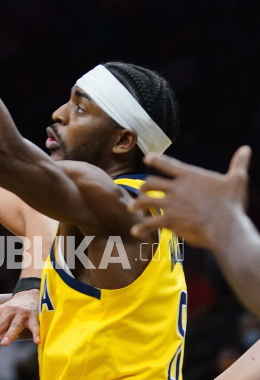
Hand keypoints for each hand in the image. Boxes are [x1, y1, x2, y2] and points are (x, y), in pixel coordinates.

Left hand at [0, 289, 39, 353]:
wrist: (29, 296)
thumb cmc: (13, 310)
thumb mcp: (4, 315)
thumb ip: (1, 328)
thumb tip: (0, 339)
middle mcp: (8, 311)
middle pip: (0, 324)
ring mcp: (21, 313)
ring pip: (14, 325)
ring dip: (9, 334)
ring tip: (4, 343)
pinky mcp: (33, 316)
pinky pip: (34, 325)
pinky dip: (36, 333)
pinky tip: (36, 341)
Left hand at [129, 146, 250, 248]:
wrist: (226, 227)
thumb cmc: (232, 204)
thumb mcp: (237, 180)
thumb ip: (239, 163)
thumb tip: (247, 149)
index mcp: (189, 176)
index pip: (166, 163)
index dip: (155, 159)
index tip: (147, 158)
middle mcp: (176, 188)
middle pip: (150, 182)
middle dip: (144, 186)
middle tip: (141, 190)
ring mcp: (170, 204)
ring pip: (145, 201)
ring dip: (137, 204)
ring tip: (132, 207)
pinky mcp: (169, 220)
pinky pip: (150, 223)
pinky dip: (141, 227)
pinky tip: (135, 231)